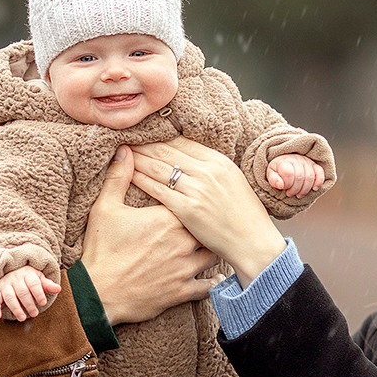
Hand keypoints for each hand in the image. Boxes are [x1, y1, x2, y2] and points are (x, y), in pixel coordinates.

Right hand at [0, 265, 58, 319]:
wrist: (11, 270)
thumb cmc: (28, 278)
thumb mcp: (39, 278)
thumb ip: (47, 284)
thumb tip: (58, 289)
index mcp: (27, 274)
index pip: (33, 283)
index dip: (38, 293)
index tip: (43, 302)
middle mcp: (15, 278)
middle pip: (22, 291)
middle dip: (29, 303)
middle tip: (35, 313)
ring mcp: (5, 285)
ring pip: (9, 296)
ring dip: (16, 308)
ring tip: (23, 318)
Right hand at [81, 148, 217, 324]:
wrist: (99, 294)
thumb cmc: (101, 251)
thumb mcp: (105, 209)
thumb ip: (118, 177)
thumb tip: (125, 150)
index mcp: (167, 218)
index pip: (190, 199)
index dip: (192, 197)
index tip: (194, 196)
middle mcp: (182, 242)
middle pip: (207, 226)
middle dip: (206, 223)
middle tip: (208, 219)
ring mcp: (185, 268)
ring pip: (212, 255)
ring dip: (211, 250)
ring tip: (211, 245)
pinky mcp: (182, 291)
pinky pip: (207, 287)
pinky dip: (212, 282)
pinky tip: (215, 277)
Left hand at [129, 138, 286, 282]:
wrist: (253, 241)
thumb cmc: (243, 214)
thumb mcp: (232, 180)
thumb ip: (211, 167)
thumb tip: (188, 157)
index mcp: (219, 161)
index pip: (180, 142)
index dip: (158, 137)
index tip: (142, 134)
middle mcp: (208, 171)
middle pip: (166, 151)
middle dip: (143, 144)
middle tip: (125, 139)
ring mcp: (198, 190)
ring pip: (159, 167)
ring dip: (137, 159)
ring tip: (122, 154)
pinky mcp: (189, 209)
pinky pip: (158, 189)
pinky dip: (141, 180)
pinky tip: (128, 175)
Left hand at [267, 153, 324, 197]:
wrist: (285, 162)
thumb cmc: (277, 171)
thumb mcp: (270, 175)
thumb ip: (273, 180)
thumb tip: (281, 185)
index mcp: (284, 161)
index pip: (289, 173)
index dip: (288, 184)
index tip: (284, 189)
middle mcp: (296, 159)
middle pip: (300, 177)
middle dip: (295, 189)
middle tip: (290, 194)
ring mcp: (306, 161)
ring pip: (310, 177)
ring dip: (305, 189)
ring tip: (298, 194)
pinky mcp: (314, 164)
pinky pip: (320, 172)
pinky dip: (319, 181)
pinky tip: (314, 189)